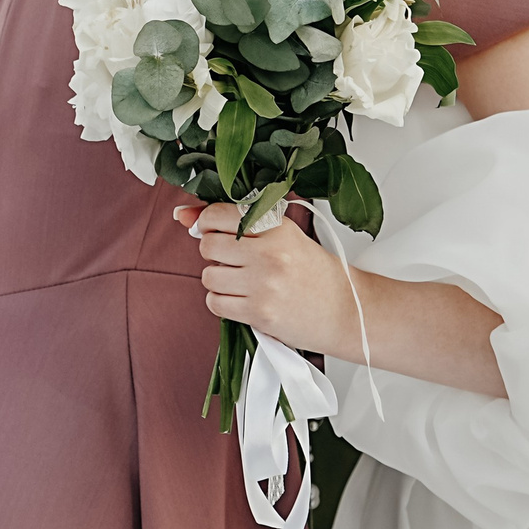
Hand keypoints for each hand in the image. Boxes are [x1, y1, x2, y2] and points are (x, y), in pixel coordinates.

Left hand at [174, 199, 359, 355]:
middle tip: (233, 259)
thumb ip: (236, 222)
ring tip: (242, 282)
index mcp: (278, 227)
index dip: (207, 223)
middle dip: (213, 253)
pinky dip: (222, 302)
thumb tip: (181, 215)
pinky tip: (242, 299)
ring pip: (209, 276)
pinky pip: (215, 303)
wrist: (347, 311)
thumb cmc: (315, 272)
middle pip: (208, 246)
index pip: (219, 214)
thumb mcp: (284, 237)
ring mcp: (264, 284)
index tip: (210, 229)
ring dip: (218, 280)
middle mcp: (270, 253)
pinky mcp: (260, 313)